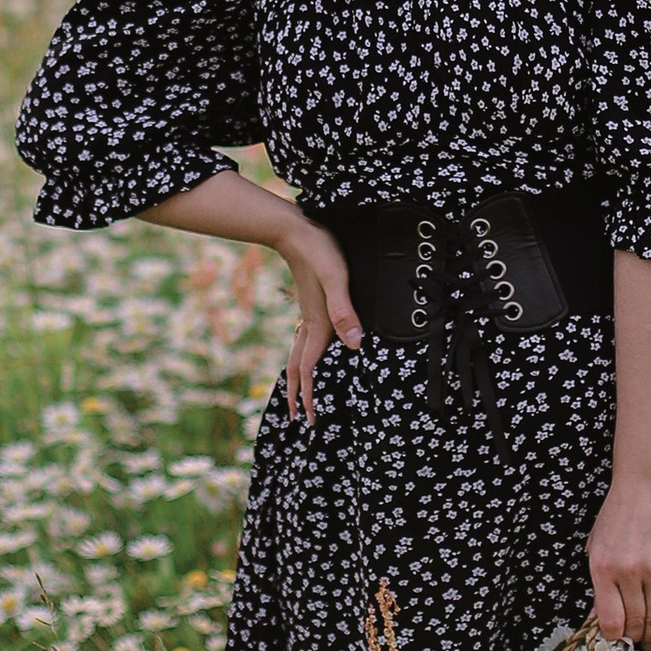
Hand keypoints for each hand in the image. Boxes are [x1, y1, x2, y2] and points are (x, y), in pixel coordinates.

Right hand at [276, 212, 362, 421]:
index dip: (311, 396)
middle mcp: (310, 324)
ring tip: (299, 396)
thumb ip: (345, 311)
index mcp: (317, 324)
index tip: (311, 419)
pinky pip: (303, 341)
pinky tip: (310, 353)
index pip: (309, 369)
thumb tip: (355, 345)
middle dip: (299, 396)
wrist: (295, 231)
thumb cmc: (319, 251)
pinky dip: (302, 357)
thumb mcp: (337, 278)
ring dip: (299, 379)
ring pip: (298, 354)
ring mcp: (307, 314)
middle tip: (300, 420)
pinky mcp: (310, 305)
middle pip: (298, 368)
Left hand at [589, 477, 650, 643]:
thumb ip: (598, 586)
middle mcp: (629, 571)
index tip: (617, 639)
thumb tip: (599, 621)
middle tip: (637, 642)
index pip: (610, 622)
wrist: (649, 483)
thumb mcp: (597, 547)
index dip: (614, 637)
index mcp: (602, 569)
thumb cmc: (618, 514)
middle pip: (636, 624)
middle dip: (636, 639)